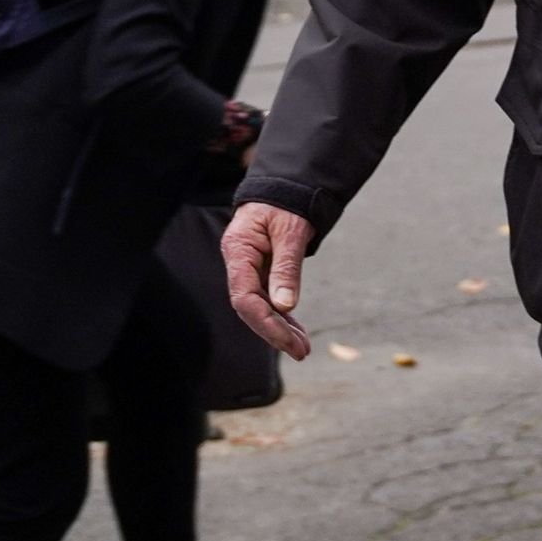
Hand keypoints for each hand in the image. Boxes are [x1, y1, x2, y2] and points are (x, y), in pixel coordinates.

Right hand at [222, 202, 314, 360]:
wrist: (284, 188)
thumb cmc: (285, 203)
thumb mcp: (290, 231)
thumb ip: (286, 267)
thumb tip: (284, 307)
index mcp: (238, 250)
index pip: (244, 296)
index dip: (265, 322)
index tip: (288, 340)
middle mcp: (238, 263)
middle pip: (250, 307)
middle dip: (274, 332)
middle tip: (301, 352)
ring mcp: (247, 269)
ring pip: (259, 307)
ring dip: (280, 329)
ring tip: (302, 348)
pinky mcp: (259, 272)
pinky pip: (267, 299)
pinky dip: (282, 317)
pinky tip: (295, 333)